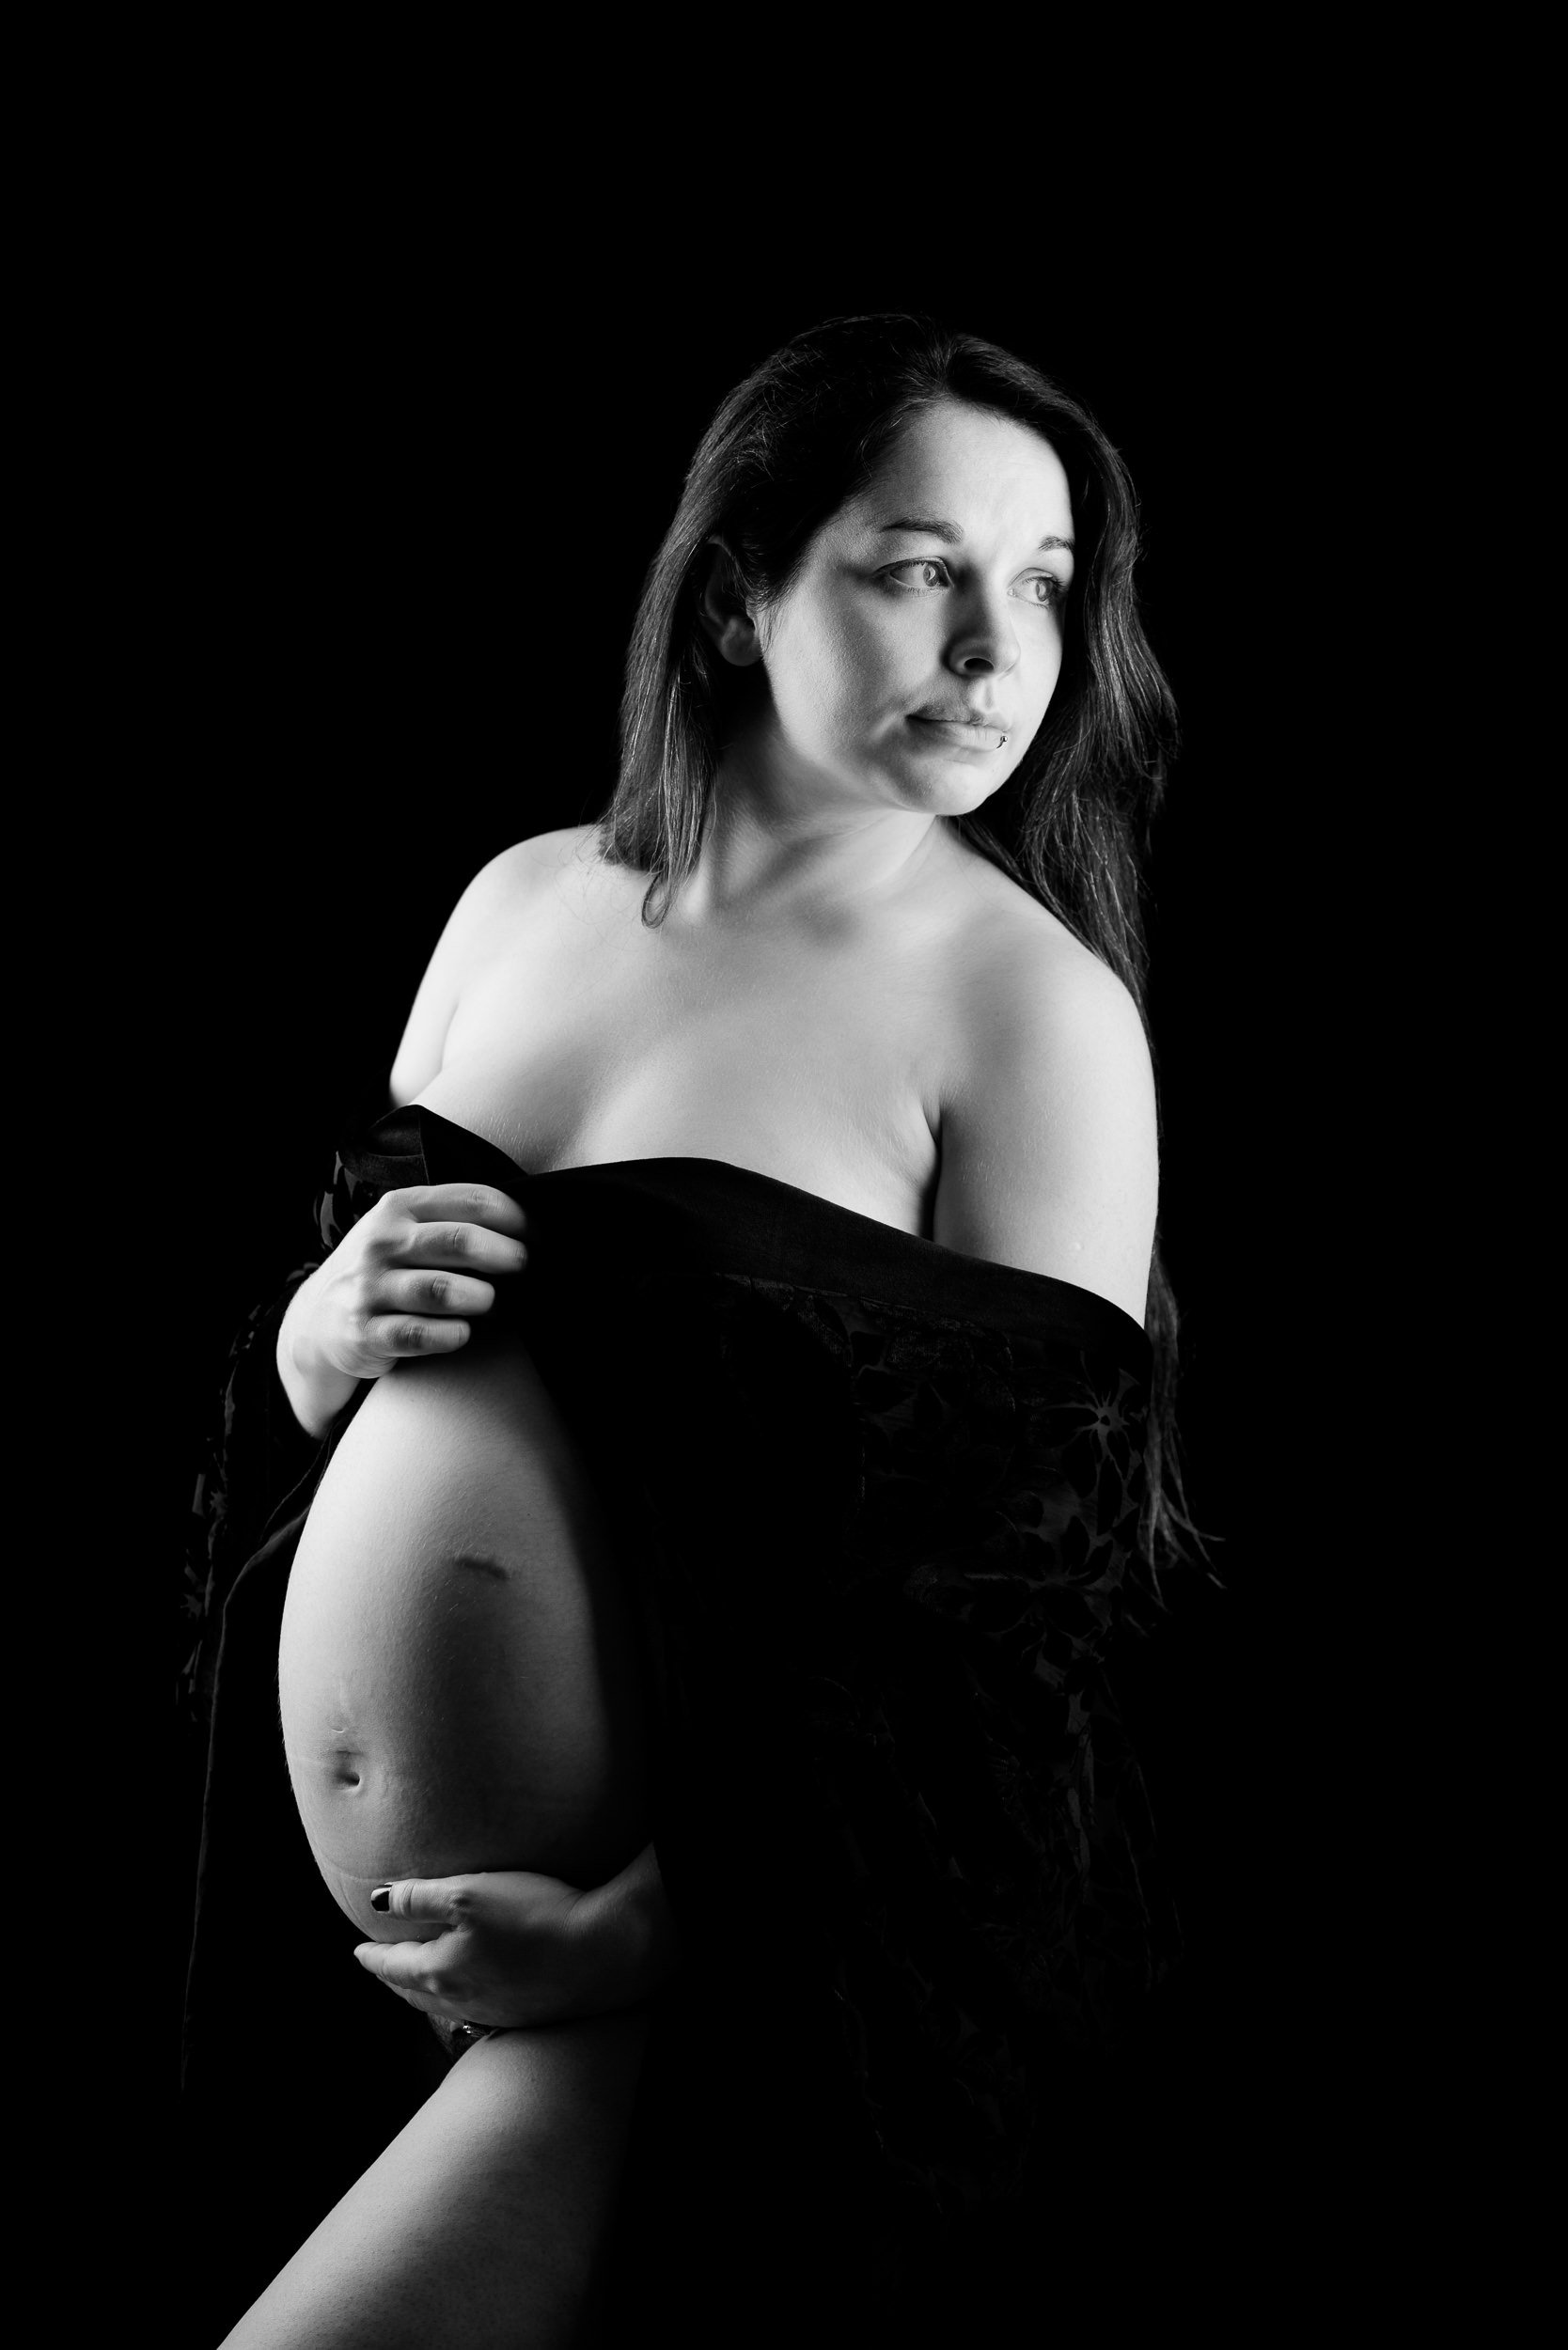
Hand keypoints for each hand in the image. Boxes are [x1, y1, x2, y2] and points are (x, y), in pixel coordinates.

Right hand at [279, 1180, 526, 1433]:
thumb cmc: (384, 1268)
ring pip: (440, 1289)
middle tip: (525, 1270)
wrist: (318, 1319)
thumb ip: (455, 1219)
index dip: (516, 1219)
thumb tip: (529, 1229)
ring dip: (481, 1297)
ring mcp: (370, 1288)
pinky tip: (464, 1332)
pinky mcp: (365, 1332)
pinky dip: (451, 1335)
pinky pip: (418, 1335)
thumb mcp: (405, 1228)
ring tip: (491, 1302)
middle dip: (507, 1256)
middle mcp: (382, 1242)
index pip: (472, 1200)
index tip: (537, 1238)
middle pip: (461, 1241)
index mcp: (400, 1207)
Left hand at [351, 1847, 679, 2029]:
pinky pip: (472, 2009)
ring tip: (417, 1977)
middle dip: (393, 1977)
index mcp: (439, 1971)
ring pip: (441, 2004)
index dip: (372, 1956)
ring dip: (422, 1991)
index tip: (357, 1952)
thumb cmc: (534, 1917)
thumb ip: (420, 1897)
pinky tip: (468, 1989)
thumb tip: (379, 1902)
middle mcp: (459, 2000)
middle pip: (412, 1990)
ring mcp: (492, 2012)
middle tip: (380, 1966)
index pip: (392, 1965)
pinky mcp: (522, 2013)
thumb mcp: (470, 1892)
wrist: (600, 1955)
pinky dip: (455, 1998)